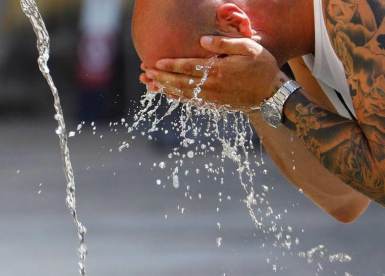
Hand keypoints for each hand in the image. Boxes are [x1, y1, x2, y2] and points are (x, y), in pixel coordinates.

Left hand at [143, 36, 287, 109]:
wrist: (272, 94)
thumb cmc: (262, 67)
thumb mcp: (248, 48)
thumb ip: (224, 44)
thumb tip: (201, 40)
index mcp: (218, 71)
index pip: (188, 67)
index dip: (171, 65)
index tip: (156, 62)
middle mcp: (212, 86)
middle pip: (181, 82)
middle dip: (162, 78)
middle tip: (146, 74)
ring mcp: (213, 98)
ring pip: (184, 94)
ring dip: (166, 89)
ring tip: (151, 84)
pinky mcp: (215, 104)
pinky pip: (193, 102)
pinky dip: (179, 99)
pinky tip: (170, 95)